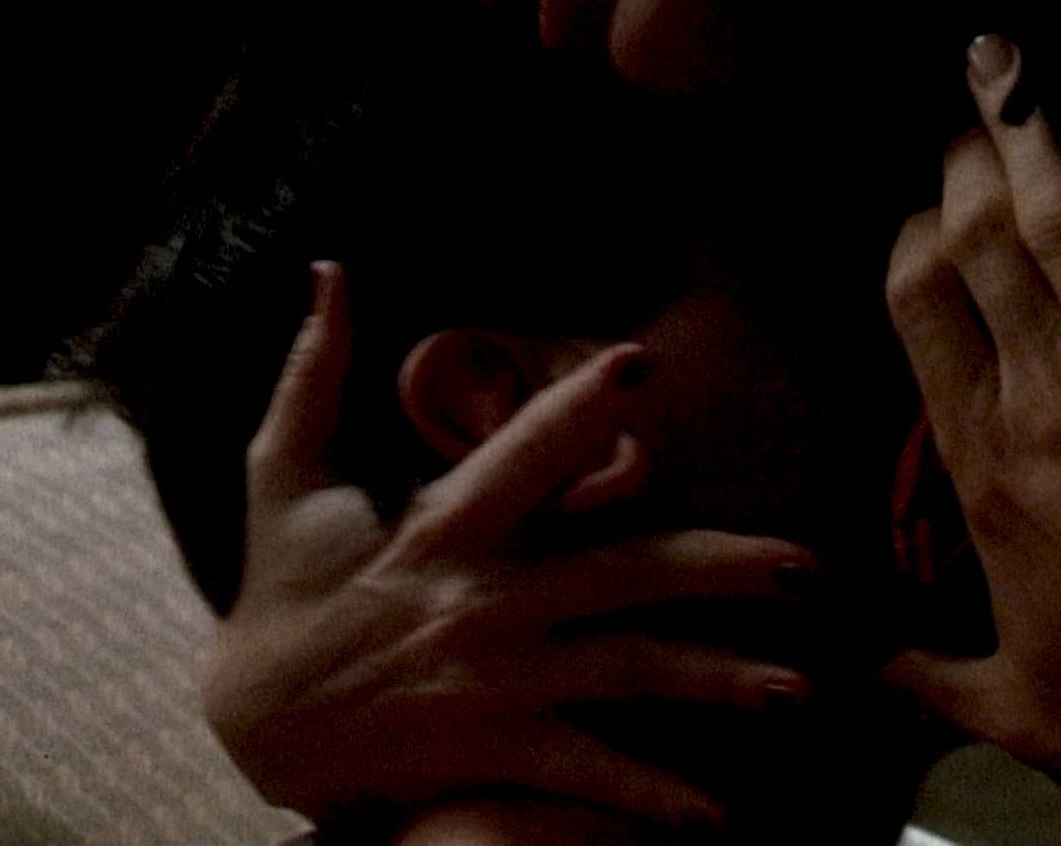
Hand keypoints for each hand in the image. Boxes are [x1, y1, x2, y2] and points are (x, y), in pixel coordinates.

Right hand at [205, 263, 814, 828]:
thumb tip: (329, 270)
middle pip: (623, 574)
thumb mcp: (283, 471)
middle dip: (719, 566)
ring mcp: (499, 679)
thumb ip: (316, 370)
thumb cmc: (279, 588)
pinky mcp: (494, 747)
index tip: (643, 362)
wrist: (252, 721)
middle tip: (807, 564)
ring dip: (718, 682)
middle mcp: (486, 600)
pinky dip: (647, 797)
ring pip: (628, 672)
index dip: (580, 407)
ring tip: (797, 690)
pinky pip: (585, 772)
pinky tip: (712, 814)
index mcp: (446, 525)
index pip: (522, 451)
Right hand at [880, 37, 1060, 840]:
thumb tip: (855, 673)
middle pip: (977, 240)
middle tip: (959, 112)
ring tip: (1005, 68)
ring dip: (1028, 138)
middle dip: (961, 160)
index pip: (915, 301)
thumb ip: (922, 674)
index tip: (919, 215)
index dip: (912, 235)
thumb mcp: (1006, 700)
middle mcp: (1038, 397)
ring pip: (1058, 223)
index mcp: (976, 459)